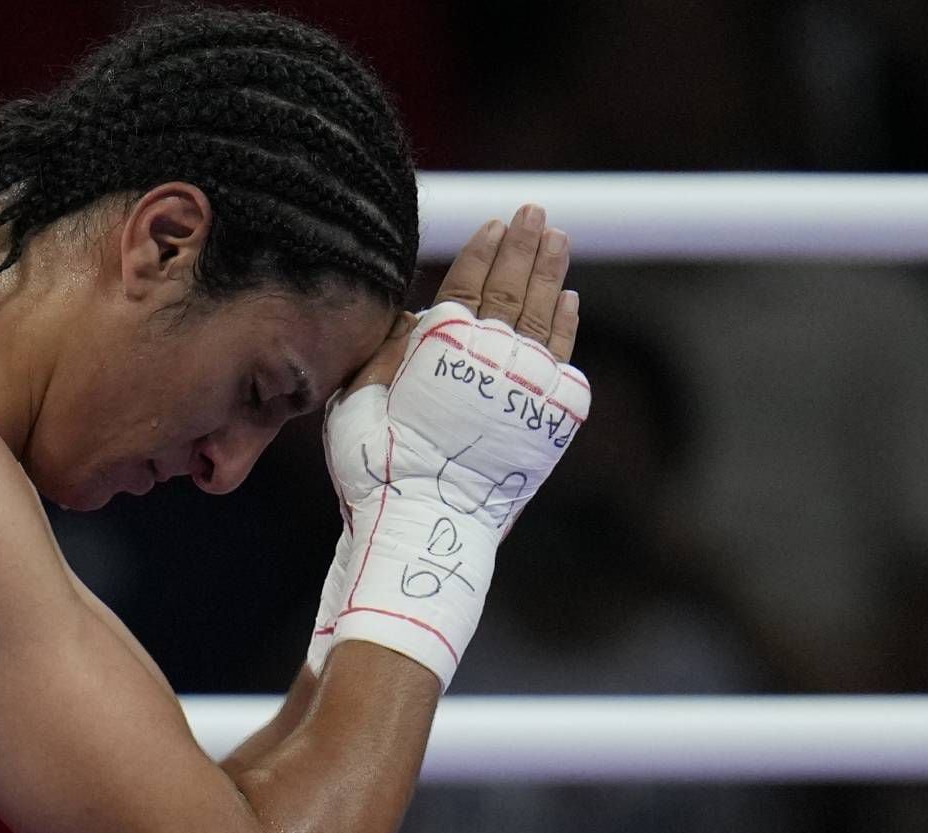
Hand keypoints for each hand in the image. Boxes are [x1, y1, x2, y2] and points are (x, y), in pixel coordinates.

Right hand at [305, 206, 589, 687]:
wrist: (424, 523)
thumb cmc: (377, 466)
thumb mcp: (359, 395)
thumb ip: (388, 348)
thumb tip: (415, 313)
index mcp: (442, 346)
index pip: (467, 284)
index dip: (482, 252)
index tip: (497, 224)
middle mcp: (490, 356)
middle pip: (511, 289)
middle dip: (525, 247)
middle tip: (537, 214)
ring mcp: (524, 385)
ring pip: (542, 315)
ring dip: (551, 273)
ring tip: (559, 240)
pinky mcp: (549, 417)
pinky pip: (562, 359)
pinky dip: (565, 326)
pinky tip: (568, 301)